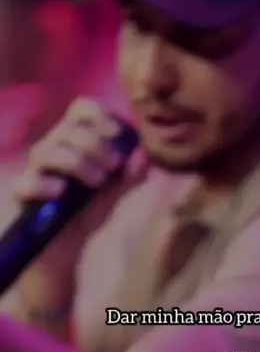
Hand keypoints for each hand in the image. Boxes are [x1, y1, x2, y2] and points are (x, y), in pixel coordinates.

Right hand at [12, 97, 143, 302]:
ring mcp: (36, 170)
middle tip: (113, 167)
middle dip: (95, 145)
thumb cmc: (93, 207)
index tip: (118, 133)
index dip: (100, 114)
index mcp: (77, 139)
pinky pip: (25, 183)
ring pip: (44, 151)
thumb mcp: (119, 192)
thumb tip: (142, 155)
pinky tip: (63, 192)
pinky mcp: (24, 194)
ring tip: (97, 182)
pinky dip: (44, 184)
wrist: (71, 243)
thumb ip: (132, 175)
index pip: (81, 108)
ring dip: (75, 162)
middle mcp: (54, 148)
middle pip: (66, 129)